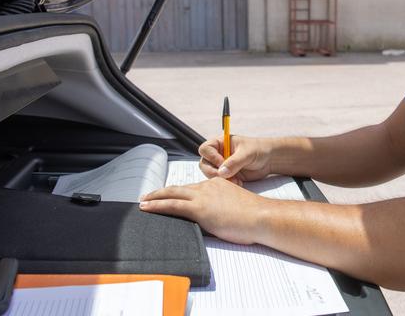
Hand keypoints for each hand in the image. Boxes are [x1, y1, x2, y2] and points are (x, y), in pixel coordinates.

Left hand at [139, 177, 270, 244]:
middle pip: (179, 188)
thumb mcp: (235, 208)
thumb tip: (214, 220)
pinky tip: (147, 207)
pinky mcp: (199, 208)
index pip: (193, 188)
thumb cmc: (254, 217)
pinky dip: (158, 205)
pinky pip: (173, 205)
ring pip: (172, 194)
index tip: (170, 196)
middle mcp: (208, 187)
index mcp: (218, 185)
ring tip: (143, 202)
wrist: (261, 217)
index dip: (179, 193)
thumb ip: (222, 209)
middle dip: (161, 192)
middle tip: (147, 196)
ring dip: (155, 198)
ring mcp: (203, 196)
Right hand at [198, 135, 271, 182]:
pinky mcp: (228, 175)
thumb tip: (221, 172)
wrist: (269, 160)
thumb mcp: (247, 153)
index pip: (205, 149)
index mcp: (221, 143)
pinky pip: (221, 182)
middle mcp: (218, 154)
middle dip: (213, 172)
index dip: (211, 157)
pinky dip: (227, 184)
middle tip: (226, 176)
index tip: (222, 162)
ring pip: (211, 175)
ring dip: (221, 180)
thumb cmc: (259, 149)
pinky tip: (238, 182)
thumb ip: (234, 161)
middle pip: (204, 164)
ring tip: (236, 180)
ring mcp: (222, 166)